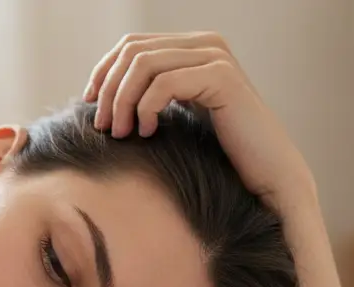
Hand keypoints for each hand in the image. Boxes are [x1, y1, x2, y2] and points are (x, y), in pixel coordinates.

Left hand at [83, 32, 315, 207]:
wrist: (265, 176)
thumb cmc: (217, 156)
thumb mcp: (175, 117)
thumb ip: (149, 96)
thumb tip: (99, 95)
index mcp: (191, 48)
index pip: (130, 45)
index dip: (103, 72)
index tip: (89, 106)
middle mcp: (205, 44)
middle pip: (132, 51)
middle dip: (109, 89)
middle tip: (102, 126)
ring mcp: (215, 56)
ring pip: (143, 64)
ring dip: (122, 100)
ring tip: (120, 133)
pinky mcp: (222, 76)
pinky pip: (164, 83)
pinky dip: (146, 108)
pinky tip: (147, 132)